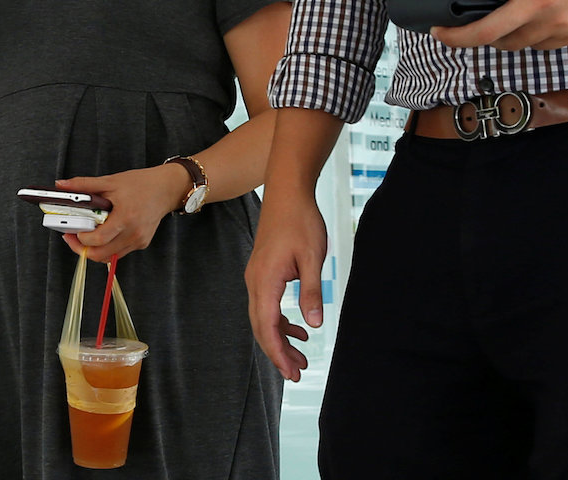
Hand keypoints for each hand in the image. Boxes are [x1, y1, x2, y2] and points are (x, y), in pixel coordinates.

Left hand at [56, 164, 188, 261]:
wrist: (167, 189)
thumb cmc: (142, 184)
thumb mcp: (110, 181)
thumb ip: (84, 185)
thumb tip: (61, 185)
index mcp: (125, 217)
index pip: (98, 239)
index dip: (81, 239)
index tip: (72, 231)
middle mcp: (133, 233)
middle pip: (101, 255)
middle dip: (82, 249)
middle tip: (73, 236)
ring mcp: (138, 241)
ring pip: (108, 257)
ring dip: (94, 250)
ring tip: (86, 235)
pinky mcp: (141, 244)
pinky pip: (118, 252)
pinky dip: (107, 247)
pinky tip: (104, 233)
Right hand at [245, 195, 326, 381]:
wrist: (287, 193)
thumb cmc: (300, 221)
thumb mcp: (312, 258)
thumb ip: (311, 292)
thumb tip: (313, 325)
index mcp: (265, 281)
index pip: (266, 326)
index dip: (278, 352)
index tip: (291, 372)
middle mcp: (254, 282)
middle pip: (261, 327)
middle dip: (278, 352)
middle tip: (297, 374)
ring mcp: (256, 277)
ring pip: (264, 318)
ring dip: (280, 339)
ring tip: (301, 358)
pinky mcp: (263, 273)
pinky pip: (267, 305)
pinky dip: (280, 321)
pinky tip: (298, 327)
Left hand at [431, 0, 567, 49]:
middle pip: (482, 32)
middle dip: (456, 37)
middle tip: (442, 34)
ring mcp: (554, 20)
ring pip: (508, 42)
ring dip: (496, 36)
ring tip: (495, 22)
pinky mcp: (567, 34)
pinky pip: (534, 44)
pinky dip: (526, 35)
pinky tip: (530, 20)